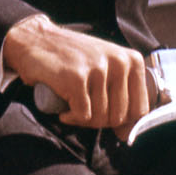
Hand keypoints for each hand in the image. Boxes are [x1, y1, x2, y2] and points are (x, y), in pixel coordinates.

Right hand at [3, 15, 152, 134]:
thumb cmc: (72, 58)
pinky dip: (71, 117)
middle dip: (99, 121)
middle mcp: (119, 63)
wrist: (36, 40)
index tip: (104, 114)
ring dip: (83, 120)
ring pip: (100, 119)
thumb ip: (123, 95)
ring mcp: (98, 69)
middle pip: (118, 117)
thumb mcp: (107, 68)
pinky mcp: (77, 78)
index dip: (122, 121)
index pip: (139, 109)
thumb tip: (129, 134)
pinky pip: (82, 116)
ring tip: (73, 106)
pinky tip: (64, 108)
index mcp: (132, 60)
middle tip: (83, 110)